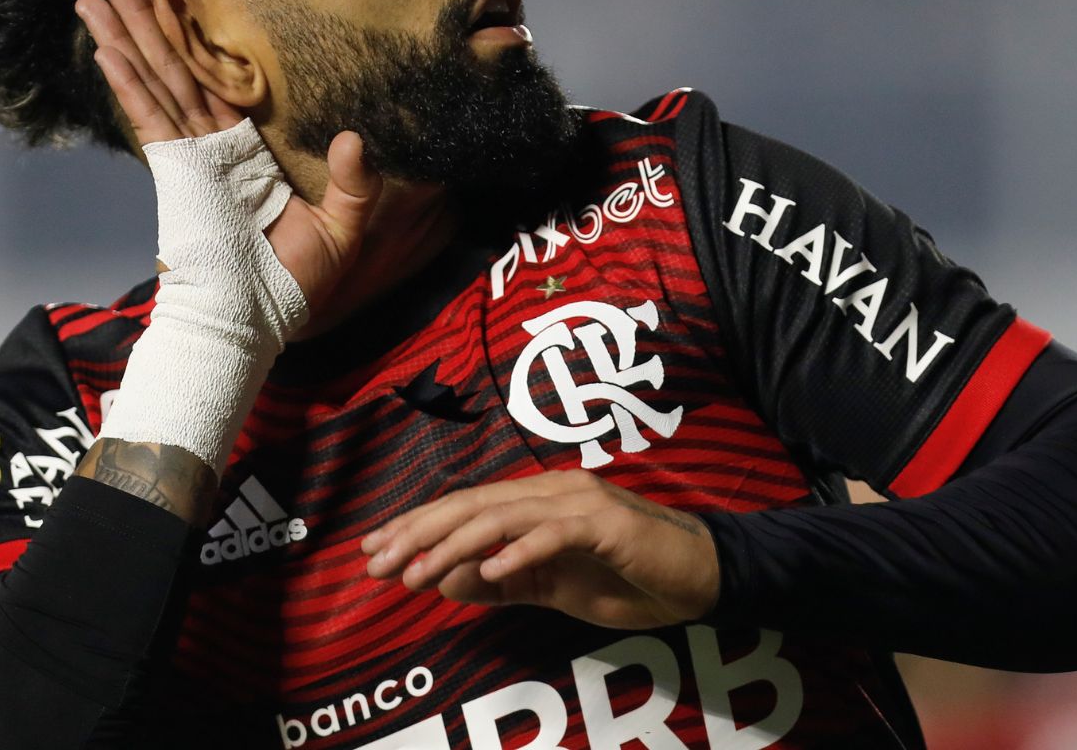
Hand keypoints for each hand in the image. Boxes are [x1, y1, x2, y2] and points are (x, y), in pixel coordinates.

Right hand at [77, 0, 378, 313]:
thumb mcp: (343, 226)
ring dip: (125, 35)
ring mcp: (189, 156)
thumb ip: (353, 182)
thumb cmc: (295, 284)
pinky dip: (128, 82)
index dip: (192, 40)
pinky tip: (105, 49)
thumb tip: (354, 136)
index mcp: (245, 153)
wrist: (258, 321)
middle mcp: (211, 147)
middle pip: (174, 67)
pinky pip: (150, 117)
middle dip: (143, 19)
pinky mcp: (176, 172)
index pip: (214, 82)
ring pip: (156, 79)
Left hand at [360, 470, 720, 629]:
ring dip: (456, 544)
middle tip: (378, 562)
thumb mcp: (554, 587)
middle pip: (474, 503)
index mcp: (538, 501)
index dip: (417, 526)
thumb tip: (443, 581)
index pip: (466, 507)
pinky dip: (521, 551)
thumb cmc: (629, 578)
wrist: (702, 577)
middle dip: (421, 532)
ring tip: (421, 573)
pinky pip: (556, 535)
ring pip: (505, 515)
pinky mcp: (610, 525)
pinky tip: (491, 572)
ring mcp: (582, 504)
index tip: (374, 551)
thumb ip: (503, 583)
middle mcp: (554, 491)